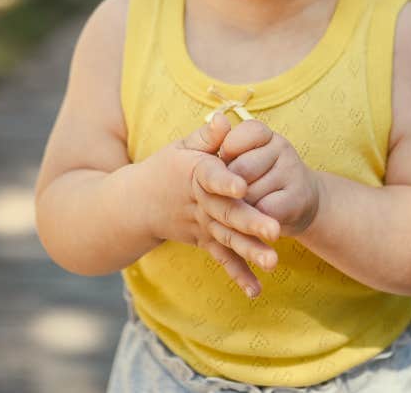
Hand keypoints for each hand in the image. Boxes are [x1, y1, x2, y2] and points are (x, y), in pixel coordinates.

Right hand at [146, 113, 280, 296]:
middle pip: (226, 214)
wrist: (135, 204)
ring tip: (274, 262)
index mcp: (194, 175)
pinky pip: (222, 260)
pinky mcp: (204, 242)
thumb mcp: (181, 146)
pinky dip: (238, 275)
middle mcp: (199, 204)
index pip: (211, 177)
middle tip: (275, 230)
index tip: (242, 186)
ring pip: (228, 240)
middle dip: (251, 222)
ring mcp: (202, 226)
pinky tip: (256, 291)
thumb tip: (225, 119)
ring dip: (250, 252)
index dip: (225, 181)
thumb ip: (207, 136)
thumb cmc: (165, 168)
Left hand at [219, 120, 321, 237]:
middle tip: (233, 191)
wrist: (296, 205)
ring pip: (251, 193)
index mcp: (264, 134)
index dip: (228, 152)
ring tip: (246, 204)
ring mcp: (292, 173)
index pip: (243, 134)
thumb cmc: (253, 179)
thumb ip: (216, 139)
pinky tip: (257, 217)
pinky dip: (253, 219)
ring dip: (240, 206)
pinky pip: (263, 211)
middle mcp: (282, 148)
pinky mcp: (298, 200)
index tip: (226, 162)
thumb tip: (217, 119)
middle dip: (230, 186)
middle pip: (242, 169)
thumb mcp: (233, 157)